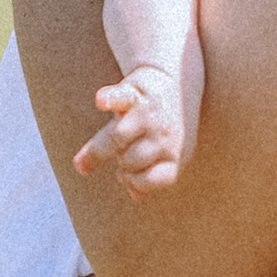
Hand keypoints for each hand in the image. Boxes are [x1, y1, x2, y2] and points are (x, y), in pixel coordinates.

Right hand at [75, 61, 189, 192]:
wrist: (176, 79)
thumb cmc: (167, 126)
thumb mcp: (168, 153)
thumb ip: (151, 175)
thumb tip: (137, 197)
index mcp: (176, 153)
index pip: (155, 178)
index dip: (136, 180)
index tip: (126, 175)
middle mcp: (164, 134)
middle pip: (131, 159)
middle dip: (121, 160)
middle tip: (122, 151)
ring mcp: (149, 112)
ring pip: (118, 136)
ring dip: (102, 147)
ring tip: (100, 150)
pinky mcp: (135, 90)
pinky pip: (120, 96)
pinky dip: (109, 98)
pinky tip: (101, 102)